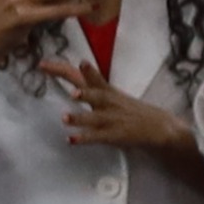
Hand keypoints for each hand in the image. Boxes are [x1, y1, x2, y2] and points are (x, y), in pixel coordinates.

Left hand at [42, 60, 192, 154]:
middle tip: (72, 93)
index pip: (84, 77)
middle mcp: (109, 103)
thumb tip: (75, 67)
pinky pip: (98, 137)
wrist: (160, 127)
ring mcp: (113, 119)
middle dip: (86, 93)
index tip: (42, 64)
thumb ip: (92, 81)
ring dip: (81, 118)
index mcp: (107, 91)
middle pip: (96, 95)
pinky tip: (71, 139)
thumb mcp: (111, 92)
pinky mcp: (116, 135)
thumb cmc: (130, 109)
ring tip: (65, 118)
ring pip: (96, 118)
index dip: (64, 70)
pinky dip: (85, 138)